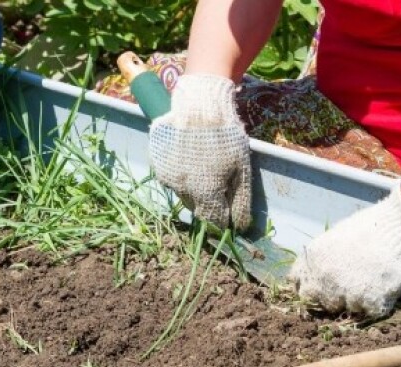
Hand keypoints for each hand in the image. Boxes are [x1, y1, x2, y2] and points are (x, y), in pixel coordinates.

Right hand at [148, 74, 251, 228]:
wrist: (199, 106)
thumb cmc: (226, 137)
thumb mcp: (241, 169)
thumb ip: (241, 201)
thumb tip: (241, 227)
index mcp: (205, 193)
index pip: (213, 220)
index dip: (222, 220)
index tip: (227, 215)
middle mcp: (183, 189)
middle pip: (197, 208)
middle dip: (208, 202)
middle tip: (217, 184)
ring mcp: (167, 176)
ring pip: (183, 193)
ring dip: (193, 189)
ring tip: (203, 166)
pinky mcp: (158, 164)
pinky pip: (171, 178)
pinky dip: (181, 174)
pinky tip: (190, 159)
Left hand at [289, 185, 400, 315]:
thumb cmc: (372, 227)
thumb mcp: (337, 236)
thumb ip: (323, 257)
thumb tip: (316, 272)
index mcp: (313, 259)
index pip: (298, 282)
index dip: (310, 284)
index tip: (319, 286)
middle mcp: (324, 278)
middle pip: (320, 301)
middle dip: (332, 297)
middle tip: (350, 286)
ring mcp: (346, 293)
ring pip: (346, 308)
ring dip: (357, 299)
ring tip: (372, 281)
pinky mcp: (369, 303)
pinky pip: (368, 311)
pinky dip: (377, 303)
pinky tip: (384, 286)